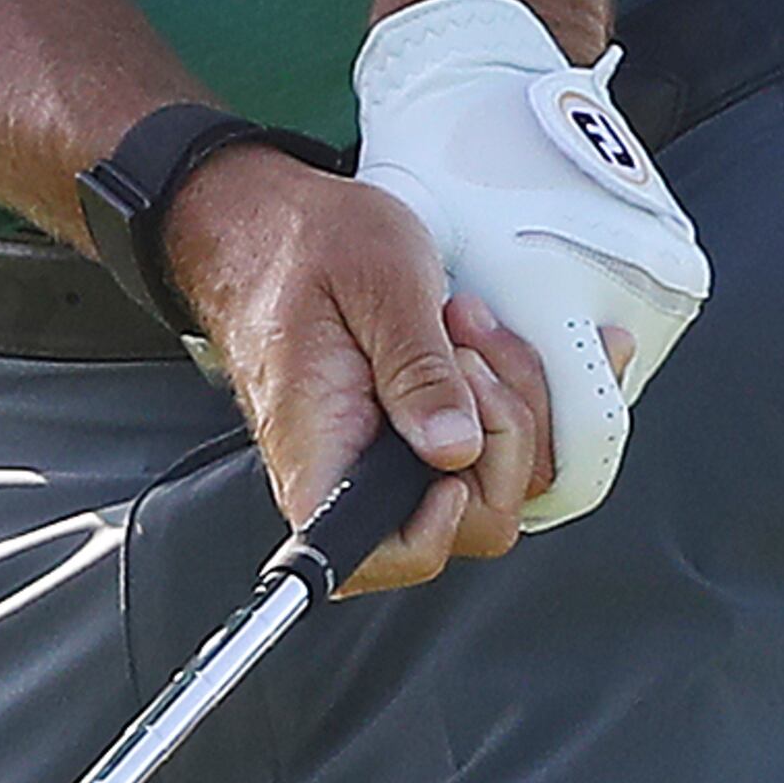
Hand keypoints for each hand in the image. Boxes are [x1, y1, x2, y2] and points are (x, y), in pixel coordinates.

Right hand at [162, 143, 560, 591]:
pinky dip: (511, 400)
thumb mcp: (376, 282)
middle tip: (469, 355)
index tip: (460, 452)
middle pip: (466, 523)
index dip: (437, 527)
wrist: (272, 227)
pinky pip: (489, 452)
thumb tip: (454, 447)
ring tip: (469, 335)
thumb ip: (417, 368)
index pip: (373, 555)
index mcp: (320, 446)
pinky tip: (491, 349)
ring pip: (492, 485)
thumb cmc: (304, 247)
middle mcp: (351, 471)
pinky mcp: (418, 439)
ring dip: (510, 407)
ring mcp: (389, 459)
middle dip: (502, 436)